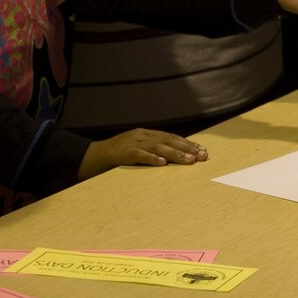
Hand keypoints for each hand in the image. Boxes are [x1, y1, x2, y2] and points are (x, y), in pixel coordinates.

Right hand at [78, 129, 205, 180]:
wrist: (94, 155)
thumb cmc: (120, 154)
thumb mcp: (138, 148)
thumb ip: (154, 149)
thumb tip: (176, 156)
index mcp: (147, 134)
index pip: (172, 137)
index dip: (188, 144)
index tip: (203, 152)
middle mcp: (142, 135)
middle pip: (168, 140)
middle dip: (187, 148)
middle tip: (202, 157)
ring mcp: (132, 143)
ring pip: (158, 147)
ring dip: (175, 154)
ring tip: (189, 161)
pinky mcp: (122, 153)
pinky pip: (139, 155)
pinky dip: (151, 158)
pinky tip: (162, 163)